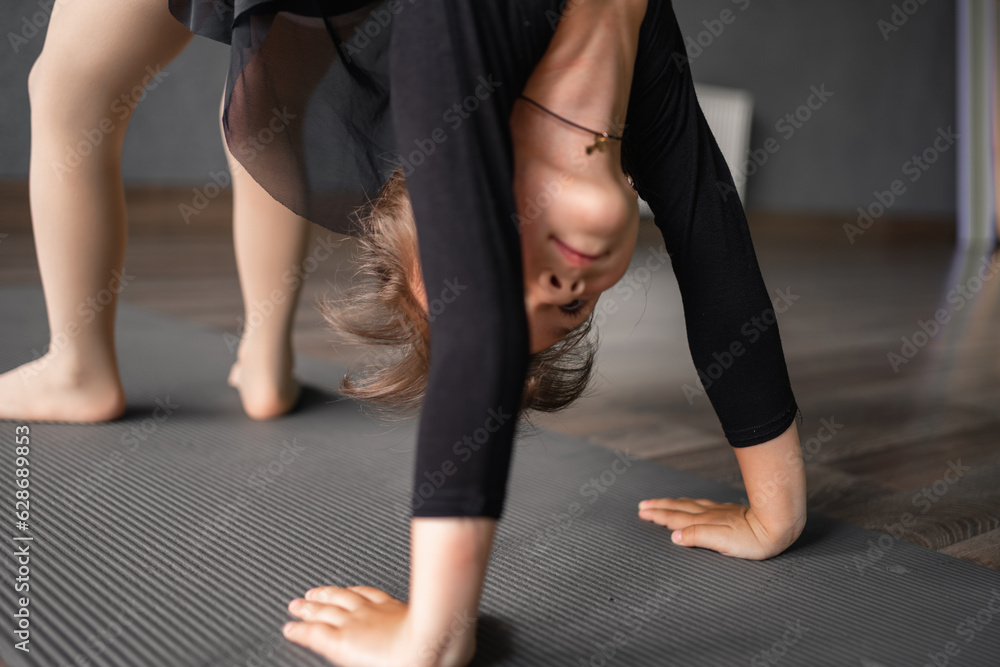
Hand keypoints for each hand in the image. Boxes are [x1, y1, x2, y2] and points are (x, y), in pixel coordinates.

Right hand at [284, 585, 416, 666]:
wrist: (431, 643)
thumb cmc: (402, 665)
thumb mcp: (361, 666)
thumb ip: (350, 659)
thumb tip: (342, 656)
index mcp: (342, 644)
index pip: (312, 634)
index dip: (298, 631)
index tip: (288, 628)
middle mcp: (353, 622)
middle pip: (322, 611)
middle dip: (306, 608)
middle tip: (294, 605)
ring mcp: (371, 610)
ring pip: (340, 596)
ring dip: (324, 593)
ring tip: (313, 592)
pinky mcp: (390, 603)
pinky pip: (364, 591)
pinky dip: (352, 589)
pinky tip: (350, 587)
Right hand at [637, 497, 802, 559]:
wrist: (777, 526)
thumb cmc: (753, 540)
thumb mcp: (722, 542)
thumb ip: (697, 537)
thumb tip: (674, 536)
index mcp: (704, 522)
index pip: (675, 518)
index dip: (658, 516)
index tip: (643, 512)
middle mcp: (708, 515)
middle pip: (678, 509)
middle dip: (659, 507)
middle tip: (643, 506)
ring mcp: (718, 512)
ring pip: (688, 505)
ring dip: (672, 504)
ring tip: (660, 503)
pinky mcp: (729, 512)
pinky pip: (701, 505)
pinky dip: (689, 504)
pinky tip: (692, 504)